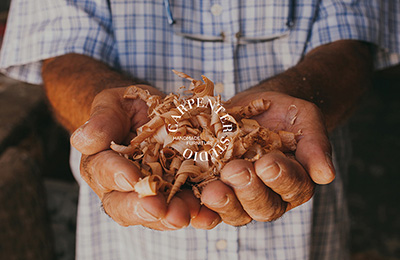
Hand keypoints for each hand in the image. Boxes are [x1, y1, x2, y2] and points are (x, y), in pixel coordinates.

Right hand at [71, 86, 220, 229]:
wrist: (151, 113)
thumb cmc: (126, 109)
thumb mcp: (112, 105)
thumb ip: (101, 120)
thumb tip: (83, 139)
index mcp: (101, 164)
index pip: (103, 173)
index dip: (115, 176)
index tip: (131, 178)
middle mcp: (123, 187)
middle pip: (125, 206)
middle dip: (142, 209)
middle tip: (159, 209)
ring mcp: (152, 193)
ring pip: (157, 214)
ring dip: (171, 215)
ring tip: (187, 213)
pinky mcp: (178, 193)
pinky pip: (185, 206)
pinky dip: (197, 213)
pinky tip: (208, 213)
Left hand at [200, 91, 334, 225]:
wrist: (257, 108)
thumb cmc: (286, 113)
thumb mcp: (305, 120)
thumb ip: (315, 145)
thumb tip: (326, 175)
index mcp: (295, 182)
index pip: (293, 187)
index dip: (281, 178)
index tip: (268, 162)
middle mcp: (269, 196)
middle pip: (262, 206)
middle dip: (249, 191)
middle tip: (236, 172)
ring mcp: (239, 196)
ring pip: (233, 211)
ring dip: (222, 203)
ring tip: (211, 191)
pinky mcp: (214, 188)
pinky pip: (205, 203)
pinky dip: (196, 205)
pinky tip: (185, 200)